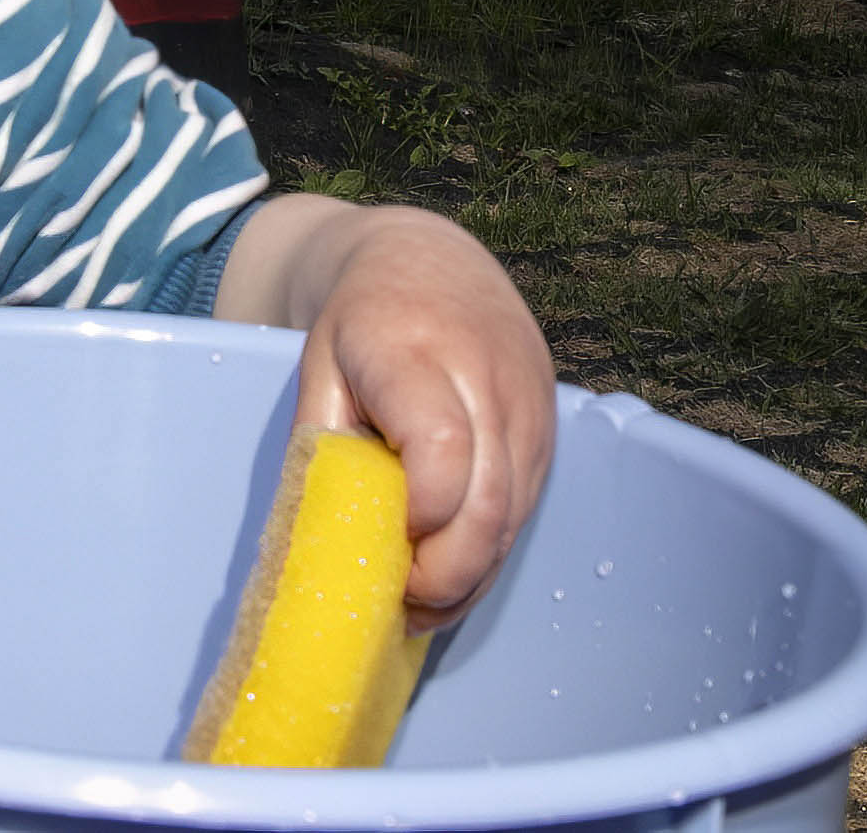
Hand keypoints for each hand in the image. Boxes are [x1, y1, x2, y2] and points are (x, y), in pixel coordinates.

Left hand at [216, 197, 555, 627]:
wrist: (430, 260)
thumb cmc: (360, 322)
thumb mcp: (319, 367)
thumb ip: (321, 445)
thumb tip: (322, 543)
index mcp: (414, 353)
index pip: (442, 449)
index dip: (423, 513)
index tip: (388, 544)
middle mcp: (485, 378)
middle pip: (488, 499)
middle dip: (450, 571)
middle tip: (404, 606)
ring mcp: (527, 404)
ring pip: (513, 513)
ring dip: (473, 573)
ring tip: (421, 604)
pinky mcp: (547, 426)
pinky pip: (525, 503)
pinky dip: (491, 547)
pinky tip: (453, 569)